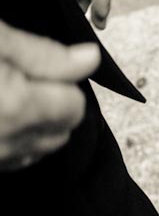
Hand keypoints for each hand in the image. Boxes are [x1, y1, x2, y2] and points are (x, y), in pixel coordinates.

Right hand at [0, 20, 99, 170]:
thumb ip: (47, 55)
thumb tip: (93, 58)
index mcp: (17, 107)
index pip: (74, 106)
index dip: (59, 84)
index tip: (33, 69)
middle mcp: (6, 141)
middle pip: (59, 132)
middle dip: (48, 107)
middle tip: (15, 80)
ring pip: (36, 149)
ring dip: (30, 127)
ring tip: (4, 96)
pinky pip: (11, 160)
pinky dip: (10, 140)